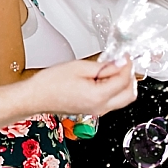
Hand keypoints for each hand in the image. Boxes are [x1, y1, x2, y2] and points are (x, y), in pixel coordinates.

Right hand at [22, 57, 137, 119]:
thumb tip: (120, 63)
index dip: (127, 66)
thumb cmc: (50, 83)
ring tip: (112, 69)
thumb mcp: (80, 67)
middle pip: (129, 95)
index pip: (124, 81)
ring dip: (123, 84)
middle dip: (131, 78)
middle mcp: (101, 107)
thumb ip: (104, 66)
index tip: (125, 56)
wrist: (36, 97)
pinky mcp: (94, 111)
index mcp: (99, 96)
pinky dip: (114, 90)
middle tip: (124, 63)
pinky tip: (104, 78)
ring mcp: (98, 111)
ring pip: (123, 100)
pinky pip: (112, 102)